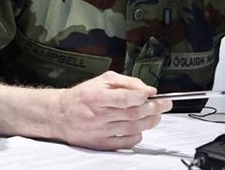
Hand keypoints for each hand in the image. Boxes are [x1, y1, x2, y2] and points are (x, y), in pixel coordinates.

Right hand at [54, 71, 171, 150]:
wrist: (59, 114)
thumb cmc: (83, 95)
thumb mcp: (104, 80)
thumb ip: (127, 82)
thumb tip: (148, 89)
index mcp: (97, 97)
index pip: (124, 98)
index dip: (142, 96)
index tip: (153, 93)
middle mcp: (97, 116)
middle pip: (132, 114)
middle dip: (154, 108)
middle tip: (165, 104)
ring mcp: (99, 132)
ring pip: (132, 128)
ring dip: (149, 122)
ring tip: (157, 115)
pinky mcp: (99, 144)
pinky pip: (124, 143)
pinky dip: (137, 136)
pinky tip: (140, 129)